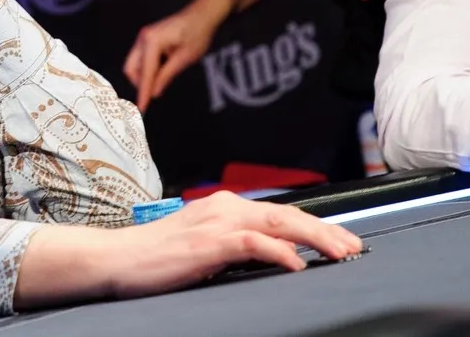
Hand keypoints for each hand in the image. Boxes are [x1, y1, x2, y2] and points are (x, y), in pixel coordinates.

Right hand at [105, 192, 363, 298]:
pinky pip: (251, 243)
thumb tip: (270, 257)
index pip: (279, 213)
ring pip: (277, 223)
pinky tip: (296, 263)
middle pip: (286, 214)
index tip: (340, 240)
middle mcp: (223, 207)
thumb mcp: (201, 248)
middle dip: (325, 230)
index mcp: (223, 207)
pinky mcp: (207, 243)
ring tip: (339, 252)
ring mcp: (215, 222)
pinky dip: (278, 251)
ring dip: (313, 237)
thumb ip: (233, 247)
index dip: (314, 226)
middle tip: (353, 247)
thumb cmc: (153, 258)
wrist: (116, 258)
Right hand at [124, 0, 228, 112]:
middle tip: (155, 93)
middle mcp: (143, 38)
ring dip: (144, 76)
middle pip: (131, 68)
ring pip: (134, 64)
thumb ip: (167, 75)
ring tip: (162, 80)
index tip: (142, 109)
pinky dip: (148, 69)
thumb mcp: (184, 58)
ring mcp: (144, 37)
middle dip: (140, 83)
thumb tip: (154, 93)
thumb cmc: (198, 34)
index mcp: (151, 41)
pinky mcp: (148, 39)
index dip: (143, 92)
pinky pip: (141, 59)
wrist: (203, 14)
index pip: (145, 73)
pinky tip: (163, 70)